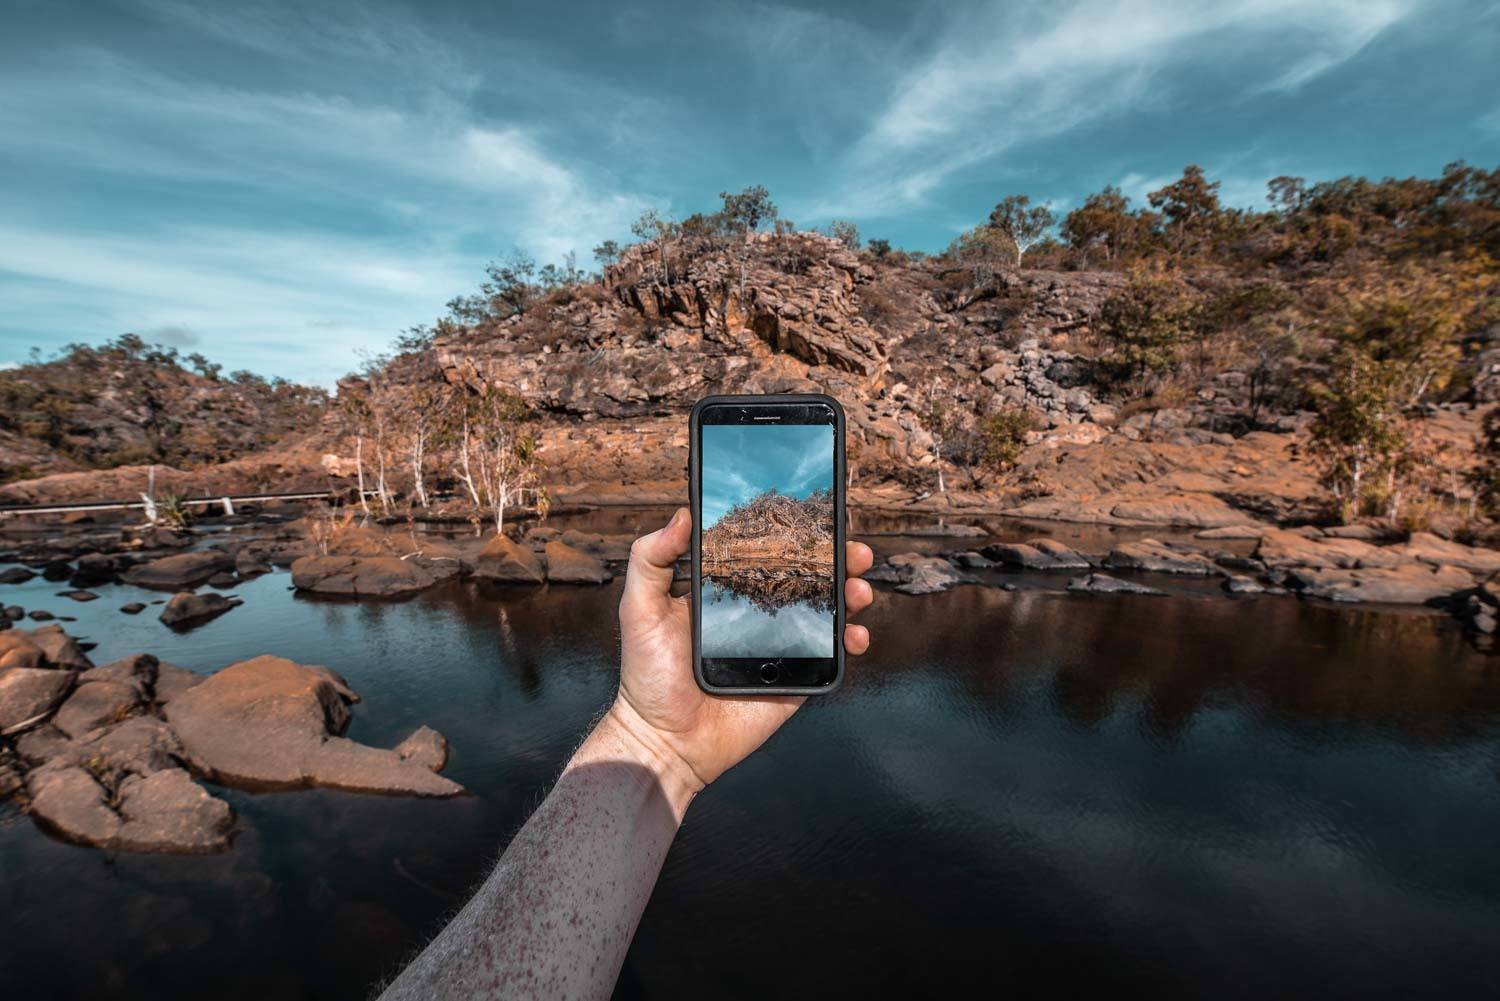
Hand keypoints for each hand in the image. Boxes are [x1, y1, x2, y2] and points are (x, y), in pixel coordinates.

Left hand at [606, 507, 873, 801]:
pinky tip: (855, 634)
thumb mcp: (640, 609)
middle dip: (837, 557)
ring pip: (828, 609)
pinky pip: (832, 654)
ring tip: (858, 588)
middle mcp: (758, 610)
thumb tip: (683, 514)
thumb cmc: (648, 675)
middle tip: (852, 549)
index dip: (795, 533)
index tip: (819, 515)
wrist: (666, 741)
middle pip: (808, 574)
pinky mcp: (796, 676)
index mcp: (727, 588)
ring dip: (852, 592)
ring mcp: (781, 643)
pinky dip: (852, 639)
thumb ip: (651, 559)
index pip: (768, 550)